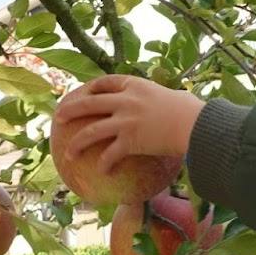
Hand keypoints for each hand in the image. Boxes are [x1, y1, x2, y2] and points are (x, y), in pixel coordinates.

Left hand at [54, 75, 204, 174]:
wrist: (196, 125)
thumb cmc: (194, 112)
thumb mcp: (176, 96)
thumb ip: (166, 97)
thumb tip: (177, 100)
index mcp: (135, 85)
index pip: (106, 82)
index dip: (92, 88)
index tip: (84, 93)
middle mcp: (125, 100)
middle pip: (88, 104)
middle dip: (70, 109)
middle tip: (59, 117)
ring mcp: (125, 120)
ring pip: (91, 132)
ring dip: (76, 143)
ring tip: (67, 153)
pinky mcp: (130, 140)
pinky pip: (110, 155)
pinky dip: (105, 164)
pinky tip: (102, 172)